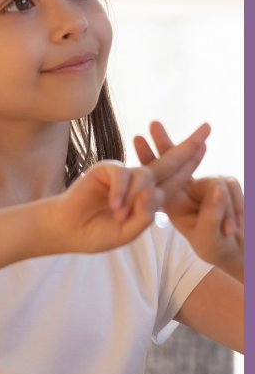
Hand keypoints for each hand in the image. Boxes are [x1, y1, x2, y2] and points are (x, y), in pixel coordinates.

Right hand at [47, 123, 208, 254]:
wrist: (69, 230)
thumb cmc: (98, 232)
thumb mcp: (129, 231)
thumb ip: (145, 215)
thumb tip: (155, 193)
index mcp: (149, 197)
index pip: (176, 179)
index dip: (191, 163)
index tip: (206, 146)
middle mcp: (139, 182)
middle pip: (168, 162)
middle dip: (188, 146)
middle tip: (207, 127)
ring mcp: (123, 175)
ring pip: (145, 175)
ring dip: (137, 197)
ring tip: (121, 215)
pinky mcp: (105, 170)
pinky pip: (122, 174)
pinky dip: (121, 191)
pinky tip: (115, 206)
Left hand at [135, 122, 243, 278]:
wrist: (235, 249)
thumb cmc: (214, 244)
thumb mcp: (207, 236)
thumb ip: (210, 215)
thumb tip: (217, 189)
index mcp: (173, 198)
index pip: (158, 174)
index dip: (149, 156)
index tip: (137, 137)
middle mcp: (187, 186)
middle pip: (177, 160)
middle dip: (171, 142)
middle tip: (156, 124)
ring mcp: (208, 184)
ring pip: (217, 182)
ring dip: (224, 208)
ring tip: (228, 230)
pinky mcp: (227, 186)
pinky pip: (232, 190)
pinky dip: (237, 210)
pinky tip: (234, 227)